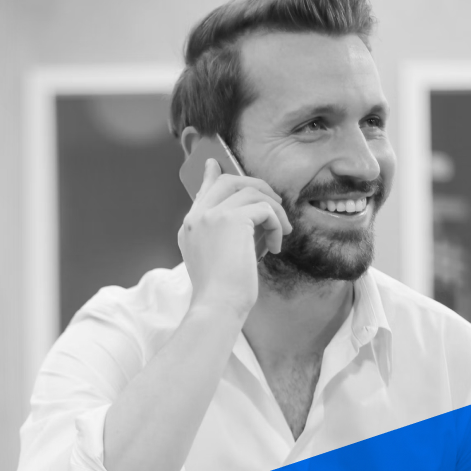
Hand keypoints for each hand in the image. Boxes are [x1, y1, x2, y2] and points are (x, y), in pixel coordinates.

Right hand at [178, 158, 290, 319]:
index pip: (202, 191)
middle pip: (228, 181)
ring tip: (280, 231)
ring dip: (273, 210)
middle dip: (256, 186)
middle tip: (275, 202)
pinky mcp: (231, 219)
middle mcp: (197, 216)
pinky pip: (264, 208)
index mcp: (190, 227)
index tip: (214, 163)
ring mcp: (212, 215)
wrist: (217, 306)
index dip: (211, 175)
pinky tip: (275, 245)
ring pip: (251, 191)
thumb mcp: (217, 260)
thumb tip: (251, 218)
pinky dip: (276, 223)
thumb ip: (225, 236)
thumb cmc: (222, 293)